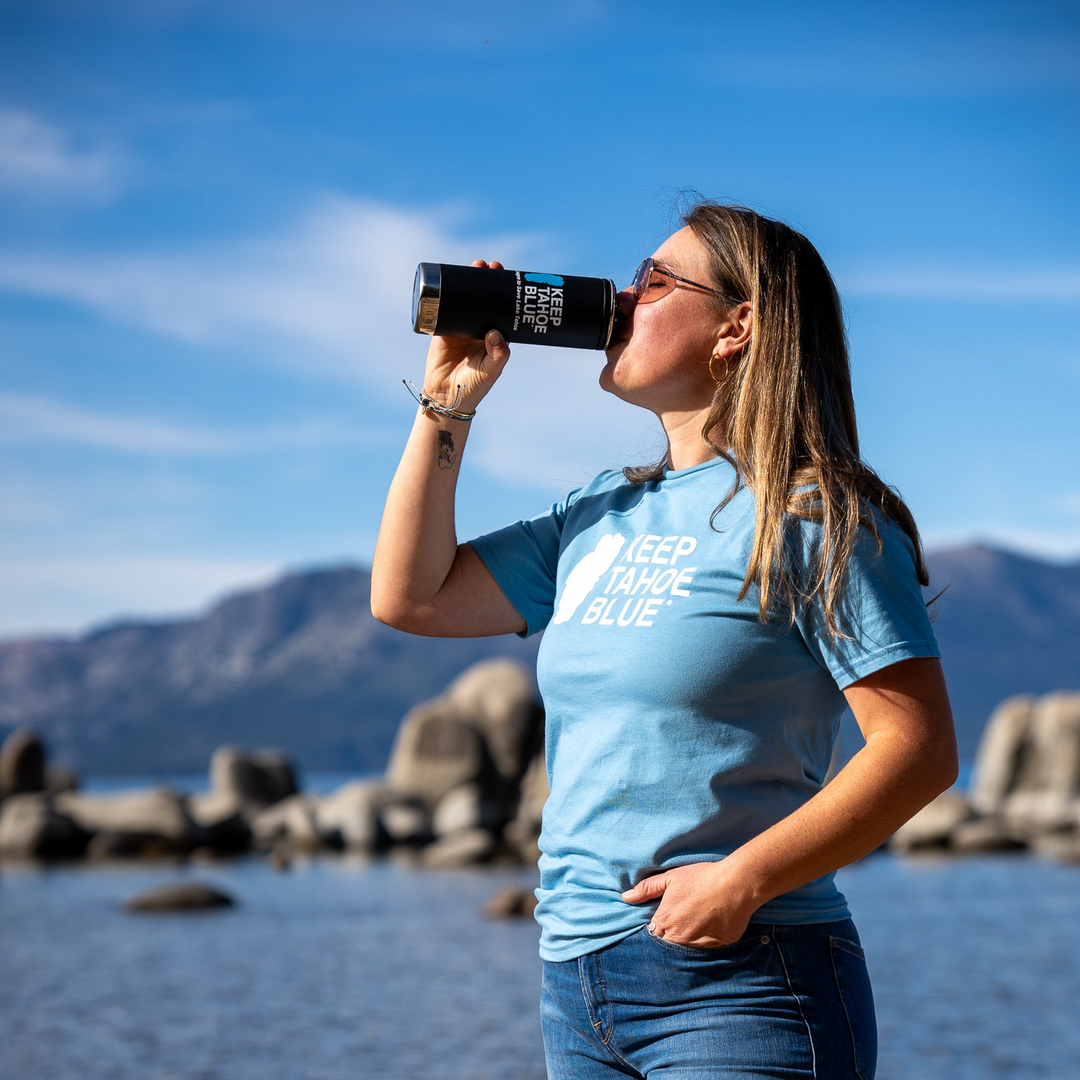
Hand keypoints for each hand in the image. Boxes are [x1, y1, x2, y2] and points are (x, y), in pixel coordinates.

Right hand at [422, 260, 511, 412]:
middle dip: (486, 280)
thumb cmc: (474, 386)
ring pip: (466, 299)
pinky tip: (448, 280)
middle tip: (489, 266)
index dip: (504, 292)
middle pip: (484, 298)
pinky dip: (446, 294)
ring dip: (468, 282)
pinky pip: (445, 308)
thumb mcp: (491, 371)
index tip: (506, 277)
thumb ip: (498, 355)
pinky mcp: (442, 328)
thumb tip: (495, 333)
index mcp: (495, 335)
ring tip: (474, 266)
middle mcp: (479, 328)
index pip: (502, 308)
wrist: (447, 396)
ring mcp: (460, 326)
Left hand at [621, 861, 758, 947]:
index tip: (664, 921)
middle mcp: (679, 937)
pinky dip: (704, 944)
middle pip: (668, 945)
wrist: (735, 884)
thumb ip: (647, 888)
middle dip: (670, 937)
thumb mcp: (671, 878)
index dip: (658, 928)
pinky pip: (705, 952)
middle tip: (681, 924)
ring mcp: (698, 945)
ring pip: (685, 951)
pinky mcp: (716, 948)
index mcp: (665, 920)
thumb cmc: (702, 878)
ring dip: (686, 942)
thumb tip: (626, 897)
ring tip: (695, 927)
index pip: (653, 934)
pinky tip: (709, 931)